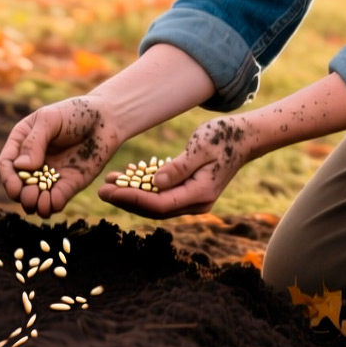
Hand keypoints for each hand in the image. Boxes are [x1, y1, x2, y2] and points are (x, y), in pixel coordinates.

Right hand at [0, 96, 121, 217]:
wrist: (107, 119)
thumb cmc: (76, 112)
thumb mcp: (50, 120)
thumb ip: (34, 142)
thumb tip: (20, 167)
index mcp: (22, 142)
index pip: (6, 164)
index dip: (8, 178)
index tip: (15, 187)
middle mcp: (33, 161)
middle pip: (18, 184)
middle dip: (21, 194)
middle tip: (29, 197)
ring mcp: (50, 174)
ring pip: (36, 196)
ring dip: (34, 204)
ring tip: (40, 205)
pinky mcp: (68, 184)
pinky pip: (56, 199)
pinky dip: (52, 205)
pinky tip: (53, 205)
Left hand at [97, 115, 255, 218]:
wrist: (245, 138)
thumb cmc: (224, 138)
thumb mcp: (200, 147)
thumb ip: (178, 167)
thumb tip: (154, 183)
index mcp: (200, 194)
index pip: (159, 204)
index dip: (133, 199)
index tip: (111, 191)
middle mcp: (196, 203)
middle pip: (154, 209)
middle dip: (126, 200)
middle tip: (100, 190)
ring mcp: (193, 199)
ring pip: (156, 203)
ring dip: (131, 195)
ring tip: (108, 184)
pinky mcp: (189, 191)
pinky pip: (162, 195)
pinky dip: (144, 187)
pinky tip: (127, 177)